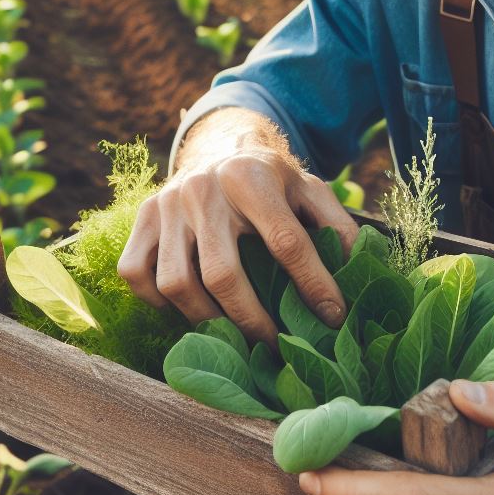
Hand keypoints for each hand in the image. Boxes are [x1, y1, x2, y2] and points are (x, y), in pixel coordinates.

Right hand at [117, 151, 357, 348]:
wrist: (219, 149)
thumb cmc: (270, 180)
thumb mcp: (310, 189)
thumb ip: (337, 224)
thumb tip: (357, 271)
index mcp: (251, 175)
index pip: (285, 241)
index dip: (313, 285)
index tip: (332, 318)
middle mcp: (203, 188)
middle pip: (222, 274)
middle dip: (253, 321)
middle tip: (276, 345)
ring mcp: (166, 205)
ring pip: (176, 283)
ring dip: (207, 320)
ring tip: (235, 334)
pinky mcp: (141, 220)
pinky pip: (137, 275)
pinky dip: (158, 302)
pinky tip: (190, 308)